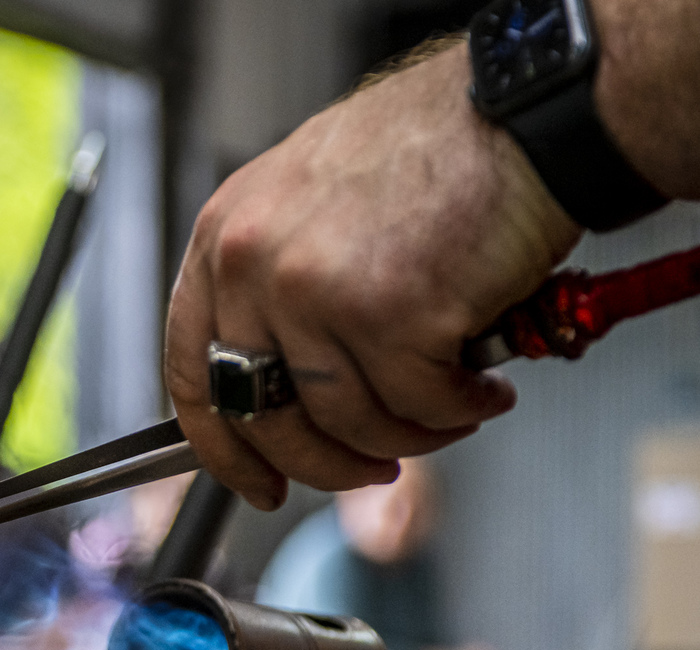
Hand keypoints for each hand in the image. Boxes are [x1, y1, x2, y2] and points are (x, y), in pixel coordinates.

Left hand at [165, 43, 580, 509]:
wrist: (518, 109)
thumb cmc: (429, 151)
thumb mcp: (306, 207)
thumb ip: (274, 295)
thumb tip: (279, 392)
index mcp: (222, 240)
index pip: (190, 375)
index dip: (223, 448)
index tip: (256, 481)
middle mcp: (252, 264)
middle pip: (263, 417)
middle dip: (325, 464)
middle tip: (372, 467)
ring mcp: (314, 289)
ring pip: (346, 422)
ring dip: (408, 436)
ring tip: (452, 409)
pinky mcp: (388, 312)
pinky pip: (416, 405)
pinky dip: (458, 412)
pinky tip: (483, 388)